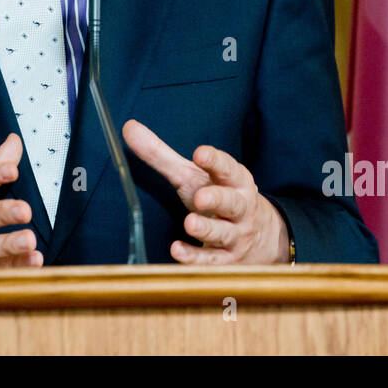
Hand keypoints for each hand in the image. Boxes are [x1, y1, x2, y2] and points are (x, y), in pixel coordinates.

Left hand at [122, 119, 289, 264]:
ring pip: (224, 233)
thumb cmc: (217, 198)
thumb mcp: (192, 175)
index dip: (215, 161)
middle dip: (217, 198)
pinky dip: (196, 257)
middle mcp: (240, 207)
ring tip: (190, 223)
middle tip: (201, 197)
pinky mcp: (228, 260)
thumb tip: (128, 127)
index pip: (227, 168)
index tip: (200, 153)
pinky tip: (177, 251)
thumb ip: (161, 154)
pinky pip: (213, 260)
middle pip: (232, 202)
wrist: (259, 238)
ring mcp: (236, 235)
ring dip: (207, 229)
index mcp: (234, 180)